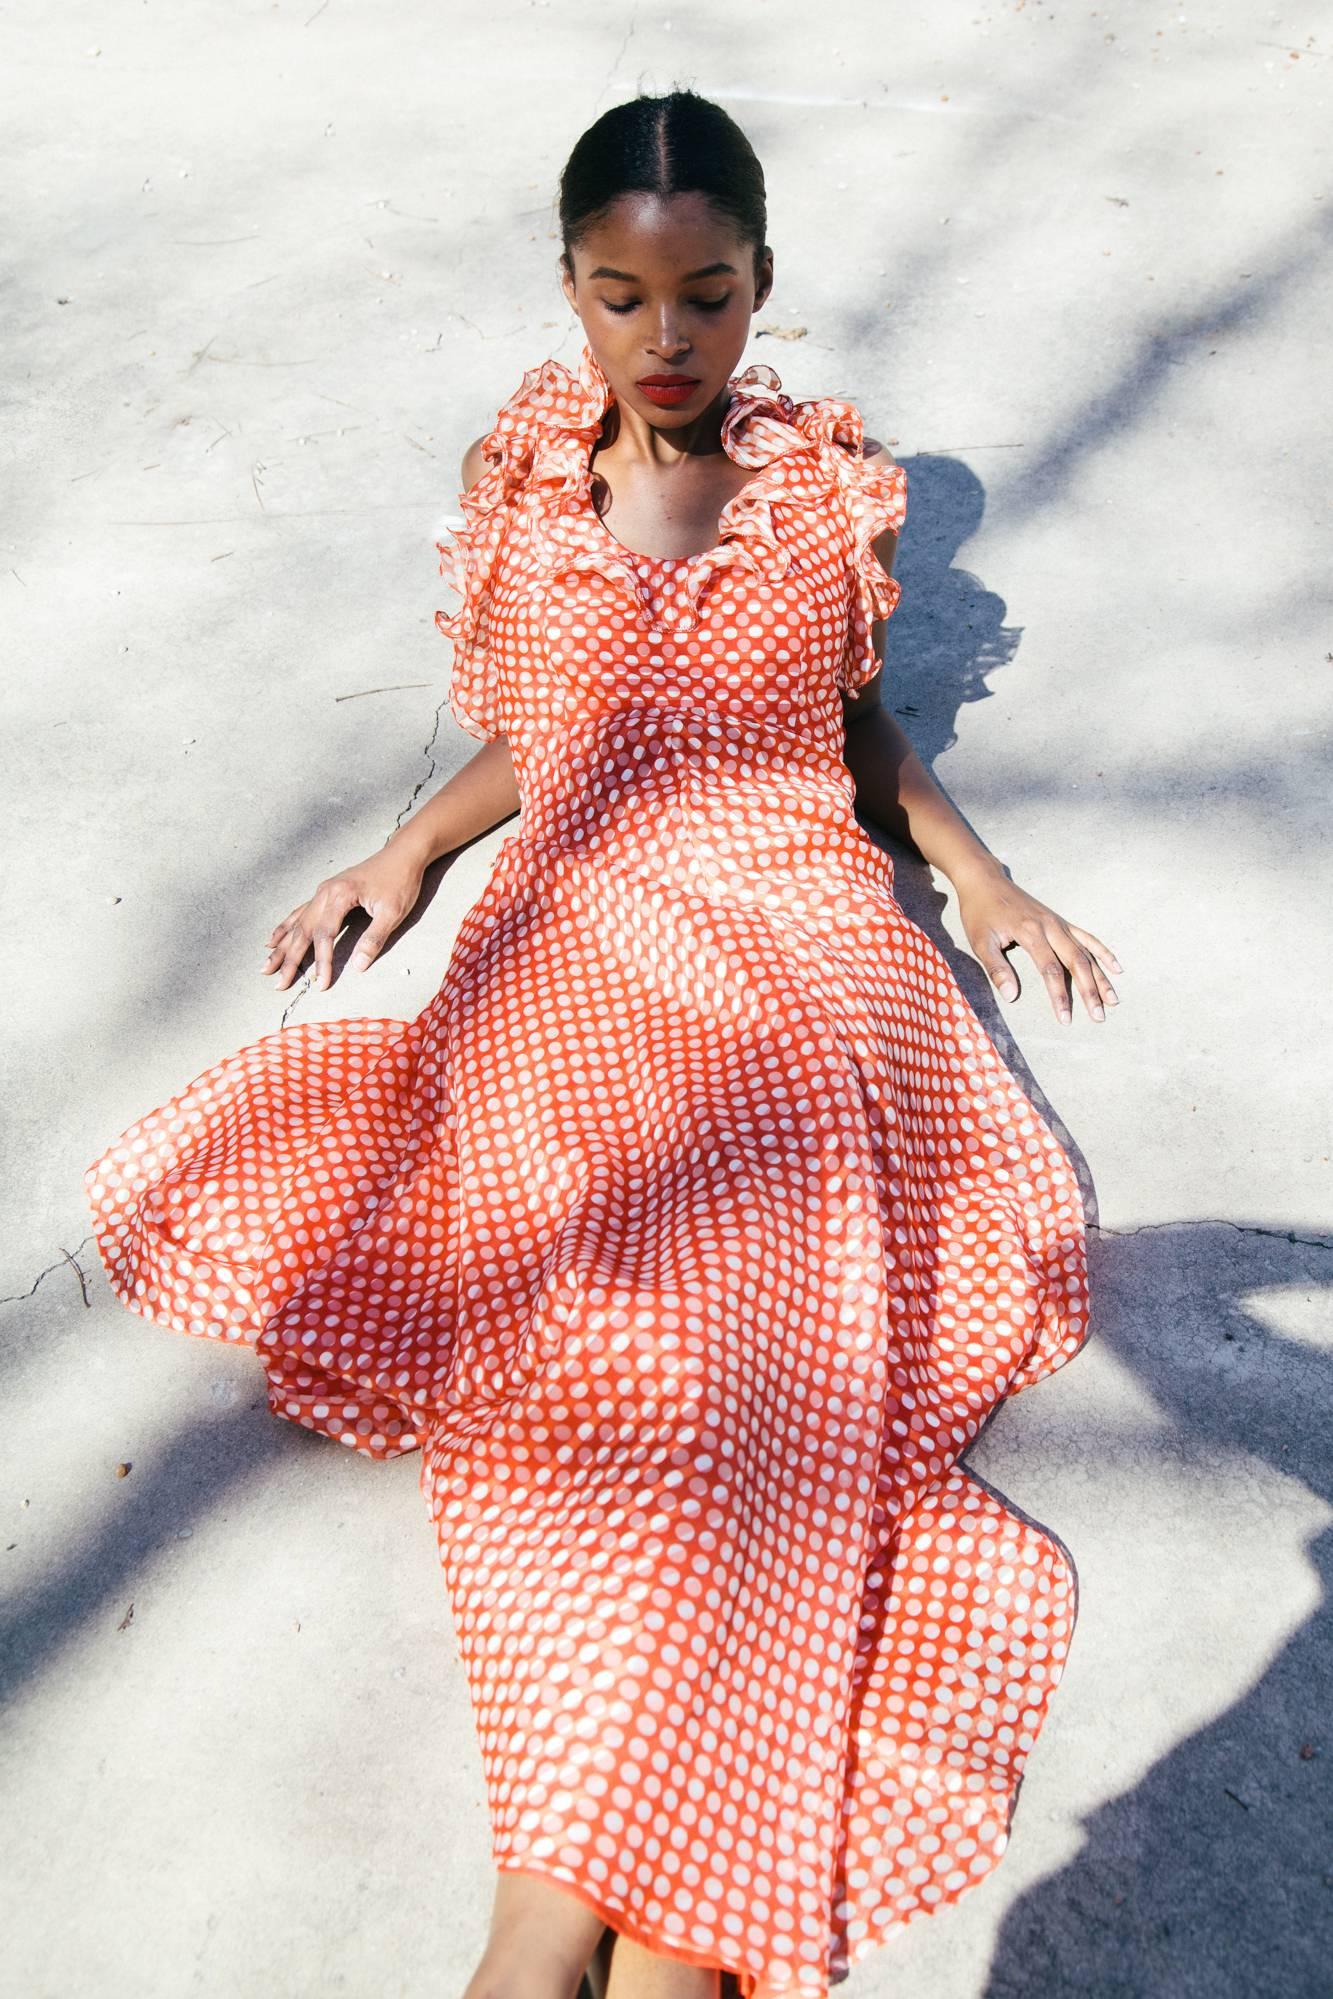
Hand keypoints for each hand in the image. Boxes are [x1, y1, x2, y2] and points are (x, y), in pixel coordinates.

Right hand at [262, 838, 427, 991]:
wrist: (402, 854)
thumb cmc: (400, 882)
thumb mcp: (393, 912)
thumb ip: (374, 939)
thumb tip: (358, 967)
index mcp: (340, 896)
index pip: (325, 935)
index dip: (322, 962)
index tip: (321, 984)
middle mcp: (325, 892)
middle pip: (303, 931)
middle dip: (290, 960)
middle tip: (279, 984)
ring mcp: (323, 891)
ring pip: (297, 923)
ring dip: (281, 947)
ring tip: (266, 966)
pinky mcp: (326, 892)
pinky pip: (300, 912)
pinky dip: (285, 928)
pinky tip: (273, 939)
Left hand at [953, 862, 1121, 1022]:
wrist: (985, 881)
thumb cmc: (980, 912)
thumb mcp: (980, 941)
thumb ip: (996, 968)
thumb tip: (1011, 996)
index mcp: (1031, 932)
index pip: (1051, 970)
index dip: (1059, 995)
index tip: (1065, 1018)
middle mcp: (1051, 927)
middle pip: (1076, 963)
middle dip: (1089, 991)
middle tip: (1098, 1017)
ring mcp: (1058, 923)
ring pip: (1086, 952)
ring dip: (1101, 977)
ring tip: (1112, 1000)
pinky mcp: (1060, 921)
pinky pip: (1087, 937)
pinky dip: (1103, 952)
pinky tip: (1116, 967)